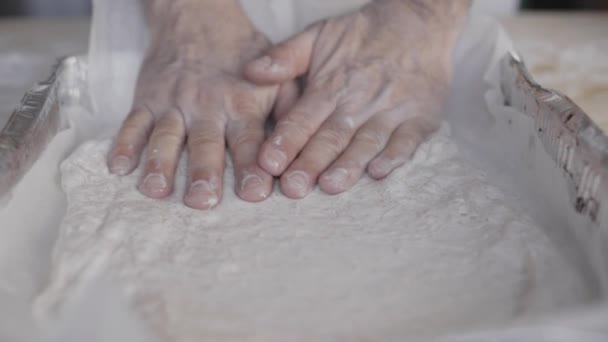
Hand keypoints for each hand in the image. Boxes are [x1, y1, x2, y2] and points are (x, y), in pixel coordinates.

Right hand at [107, 1, 297, 209]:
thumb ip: (288, 110)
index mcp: (241, 103)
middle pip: (205, 143)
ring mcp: (173, 102)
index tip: (255, 193)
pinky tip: (118, 167)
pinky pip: (132, 122)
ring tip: (156, 189)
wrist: (198, 16)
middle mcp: (206, 105)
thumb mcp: (276, 76)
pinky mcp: (147, 99)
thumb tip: (300, 146)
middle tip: (203, 201)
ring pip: (165, 136)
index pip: (248, 141)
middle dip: (204, 173)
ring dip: (159, 163)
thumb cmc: (242, 54)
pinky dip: (123, 144)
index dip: (251, 168)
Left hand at [246, 0, 469, 198]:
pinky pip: (407, 139)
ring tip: (331, 185)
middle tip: (293, 187)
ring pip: (367, 141)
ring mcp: (392, 110)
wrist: (420, 22)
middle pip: (332, 135)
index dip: (286, 140)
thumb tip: (250, 73)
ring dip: (349, 164)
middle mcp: (360, 99)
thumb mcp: (319, 34)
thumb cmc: (363, 34)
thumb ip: (284, 57)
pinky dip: (394, 156)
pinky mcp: (420, 118)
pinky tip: (379, 172)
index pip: (303, 116)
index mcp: (331, 83)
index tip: (268, 163)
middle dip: (311, 162)